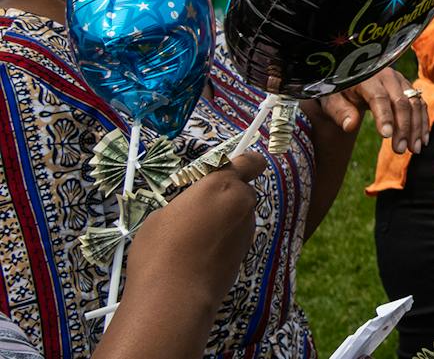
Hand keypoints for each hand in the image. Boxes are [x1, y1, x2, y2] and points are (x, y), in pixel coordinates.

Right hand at [96, 152, 264, 358]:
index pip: (249, 162)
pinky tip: (201, 255)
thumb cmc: (160, 250)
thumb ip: (189, 202)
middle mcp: (241, 203)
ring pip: (238, 215)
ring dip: (224, 220)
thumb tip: (197, 208)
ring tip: (194, 240)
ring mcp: (247, 229)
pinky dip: (223, 240)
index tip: (239, 165)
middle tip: (196, 212)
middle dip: (225, 198)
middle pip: (240, 192)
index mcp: (221, 185)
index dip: (246, 162)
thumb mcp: (163, 215)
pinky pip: (235, 236)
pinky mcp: (246, 252)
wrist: (175, 297)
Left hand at [317, 67, 429, 153]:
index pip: (379, 97)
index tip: (386, 135)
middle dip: (403, 127)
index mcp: (367, 77)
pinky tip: (422, 140)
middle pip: (401, 101)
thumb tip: (350, 125)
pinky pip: (420, 105)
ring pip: (415, 104)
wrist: (349, 80)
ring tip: (414, 150)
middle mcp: (388, 77)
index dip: (384, 116)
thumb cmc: (338, 93)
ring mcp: (401, 82)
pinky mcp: (409, 89)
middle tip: (400, 150)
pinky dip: (423, 123)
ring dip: (416, 128)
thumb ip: (339, 112)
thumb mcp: (332, 100)